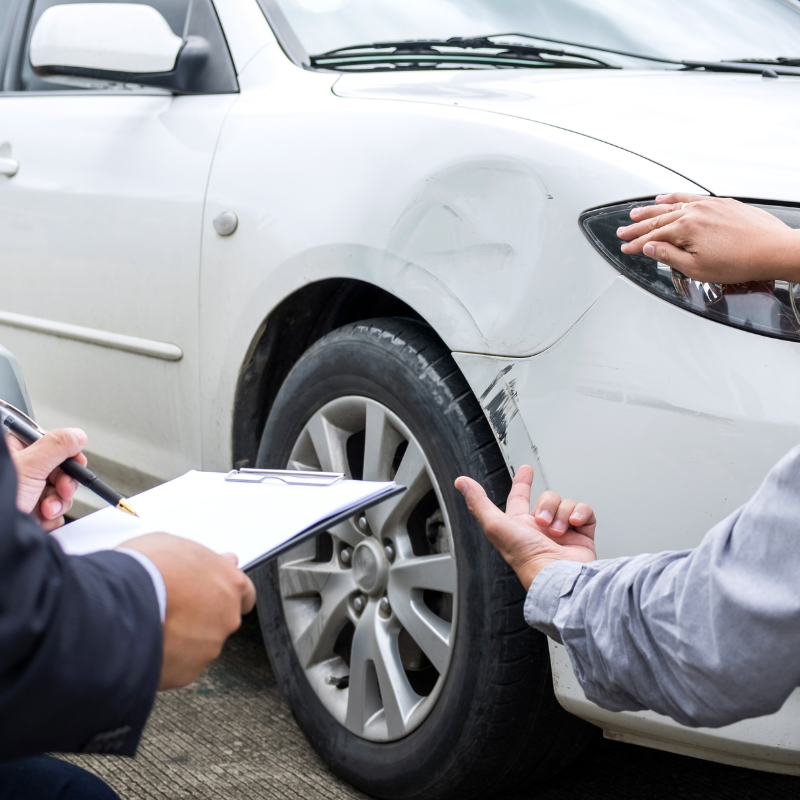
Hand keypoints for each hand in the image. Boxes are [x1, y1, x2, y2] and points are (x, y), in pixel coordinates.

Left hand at [7, 428, 87, 530]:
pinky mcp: (34, 512)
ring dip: (58, 503)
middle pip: (62, 470)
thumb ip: (56, 446)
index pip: (54, 445)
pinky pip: (57, 510)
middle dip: (64, 484)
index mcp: (18, 451)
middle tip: (61, 490)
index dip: (69, 455)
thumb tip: (78, 435)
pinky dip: (52, 517)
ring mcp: (30, 492)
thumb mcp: (30, 466)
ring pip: (62, 492)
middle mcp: (24, 471)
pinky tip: (40, 519)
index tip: (76, 464)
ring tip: (45, 510)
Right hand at [118, 533, 256, 689]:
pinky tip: (146, 643)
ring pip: (198, 645)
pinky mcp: (187, 672)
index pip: (244, 594)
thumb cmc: (147, 568)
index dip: (225, 595)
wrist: (119, 604)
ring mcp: (208, 647)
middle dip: (201, 617)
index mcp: (230, 583)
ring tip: (152, 624)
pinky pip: (177, 666)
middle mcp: (227, 617)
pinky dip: (165, 658)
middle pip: (220, 621)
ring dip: (182, 638)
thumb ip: (204, 559)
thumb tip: (221, 560)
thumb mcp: (177, 545)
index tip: (214, 597)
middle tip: (173, 608)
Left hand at [455, 465, 595, 590]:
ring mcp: (563, 532)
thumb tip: (461, 482)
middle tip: (542, 522)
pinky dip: (580, 514)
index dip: (522, 482)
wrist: (558, 575)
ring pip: (565, 503)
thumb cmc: (525, 557)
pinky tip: (573, 525)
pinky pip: (584, 511)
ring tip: (557, 531)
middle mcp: (541, 528)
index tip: (526, 469)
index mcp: (520, 526)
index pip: (519, 498)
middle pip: (546, 498)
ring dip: (561, 513)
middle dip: (545, 504)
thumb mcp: (495, 525)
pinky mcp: (582, 535)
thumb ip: (479, 502)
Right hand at [616, 193, 799, 283]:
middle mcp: (695, 212)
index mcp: (686, 229)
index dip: (635, 244)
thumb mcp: (697, 268)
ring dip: (651, 209)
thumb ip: (669, 256)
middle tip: (622, 231)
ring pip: (672, 205)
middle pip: (658, 219)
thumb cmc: (741, 261)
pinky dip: (675, 198)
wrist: (774, 250)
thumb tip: (649, 249)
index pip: (652, 237)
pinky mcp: (722, 203)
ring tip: (636, 212)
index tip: (625, 248)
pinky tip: (667, 198)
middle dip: (637, 226)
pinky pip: (690, 197)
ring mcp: (709, 205)